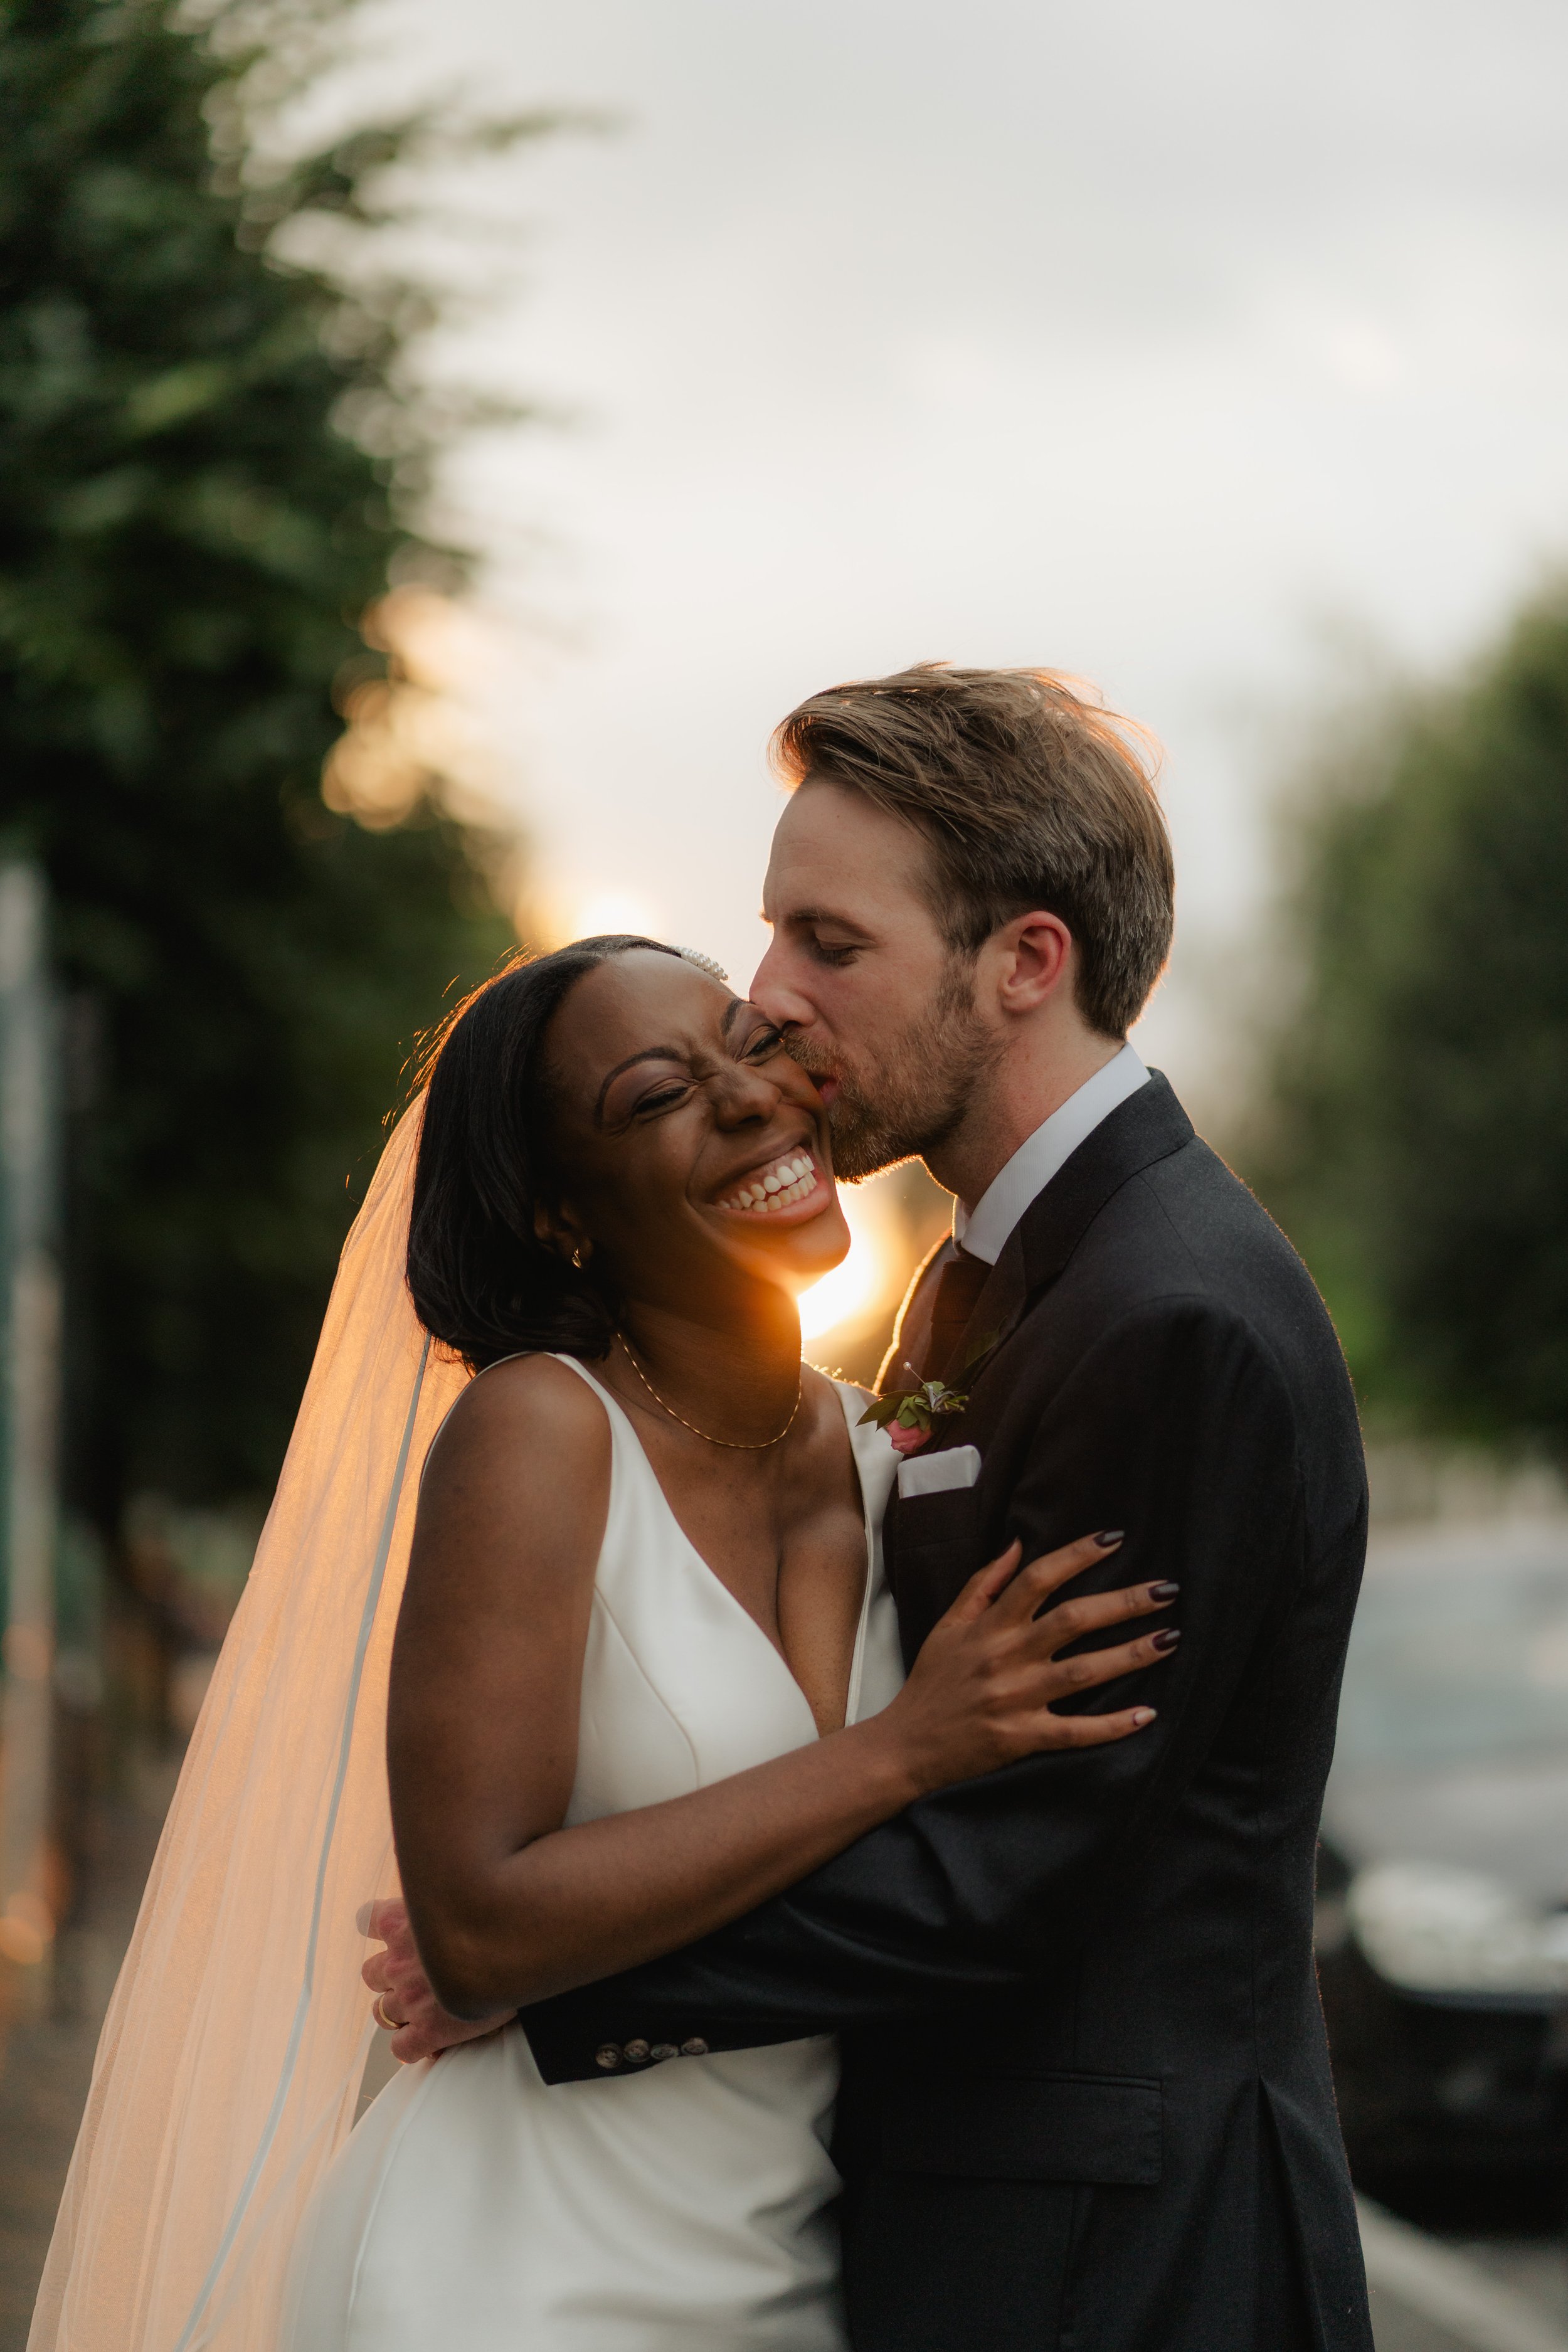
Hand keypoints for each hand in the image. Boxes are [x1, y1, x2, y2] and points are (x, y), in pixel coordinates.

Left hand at [359, 1896, 512, 2062]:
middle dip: (392, 1977)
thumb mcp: (461, 1887)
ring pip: (382, 2013)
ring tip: (430, 2009)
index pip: (366, 1920)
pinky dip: (414, 2047)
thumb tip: (434, 1880)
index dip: (380, 1929)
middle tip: (422, 1978)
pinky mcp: (429, 2031)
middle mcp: (400, 1959)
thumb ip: (438, 1892)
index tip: (399, 1934)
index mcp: (402, 1919)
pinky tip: (436, 2041)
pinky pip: (401, 2048)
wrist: (528, 1941)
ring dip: (402, 2011)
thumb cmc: (502, 1909)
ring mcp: (410, 1997)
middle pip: (372, 1973)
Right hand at [881, 1532, 1175, 1796]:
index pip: (1038, 1578)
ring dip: (1130, 1655)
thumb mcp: (949, 1624)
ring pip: (1083, 1673)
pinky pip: (1075, 1732)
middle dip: (1124, 1603)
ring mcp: (1016, 1699)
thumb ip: (984, 1584)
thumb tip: (1017, 1544)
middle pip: (1073, 1620)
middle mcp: (1005, 1657)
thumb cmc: (932, 1681)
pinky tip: (1147, 1713)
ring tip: (1170, 1640)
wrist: (907, 1746)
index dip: (1077, 1555)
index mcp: (989, 1626)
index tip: (1114, 1540)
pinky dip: (1112, 1725)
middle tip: (1167, 1590)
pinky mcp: (1022, 1738)